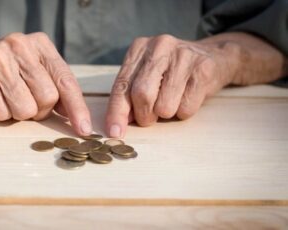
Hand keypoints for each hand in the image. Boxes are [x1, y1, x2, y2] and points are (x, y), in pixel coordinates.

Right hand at [0, 32, 92, 135]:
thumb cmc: (6, 73)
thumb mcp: (34, 72)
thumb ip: (57, 89)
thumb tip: (79, 119)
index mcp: (40, 44)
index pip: (66, 81)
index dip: (77, 108)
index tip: (84, 130)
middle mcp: (20, 46)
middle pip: (48, 98)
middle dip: (40, 110)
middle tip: (25, 101)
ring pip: (26, 109)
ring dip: (18, 114)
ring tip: (7, 98)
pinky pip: (2, 113)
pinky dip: (0, 114)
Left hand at [105, 33, 286, 137]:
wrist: (215, 56)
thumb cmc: (173, 72)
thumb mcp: (147, 76)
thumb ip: (129, 95)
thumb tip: (116, 124)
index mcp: (139, 48)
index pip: (122, 85)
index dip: (116, 112)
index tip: (114, 132)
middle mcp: (159, 46)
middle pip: (141, 94)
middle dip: (144, 115)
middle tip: (149, 118)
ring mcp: (183, 55)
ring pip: (164, 106)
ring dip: (166, 114)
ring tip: (172, 102)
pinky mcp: (203, 68)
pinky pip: (186, 107)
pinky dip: (184, 112)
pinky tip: (188, 98)